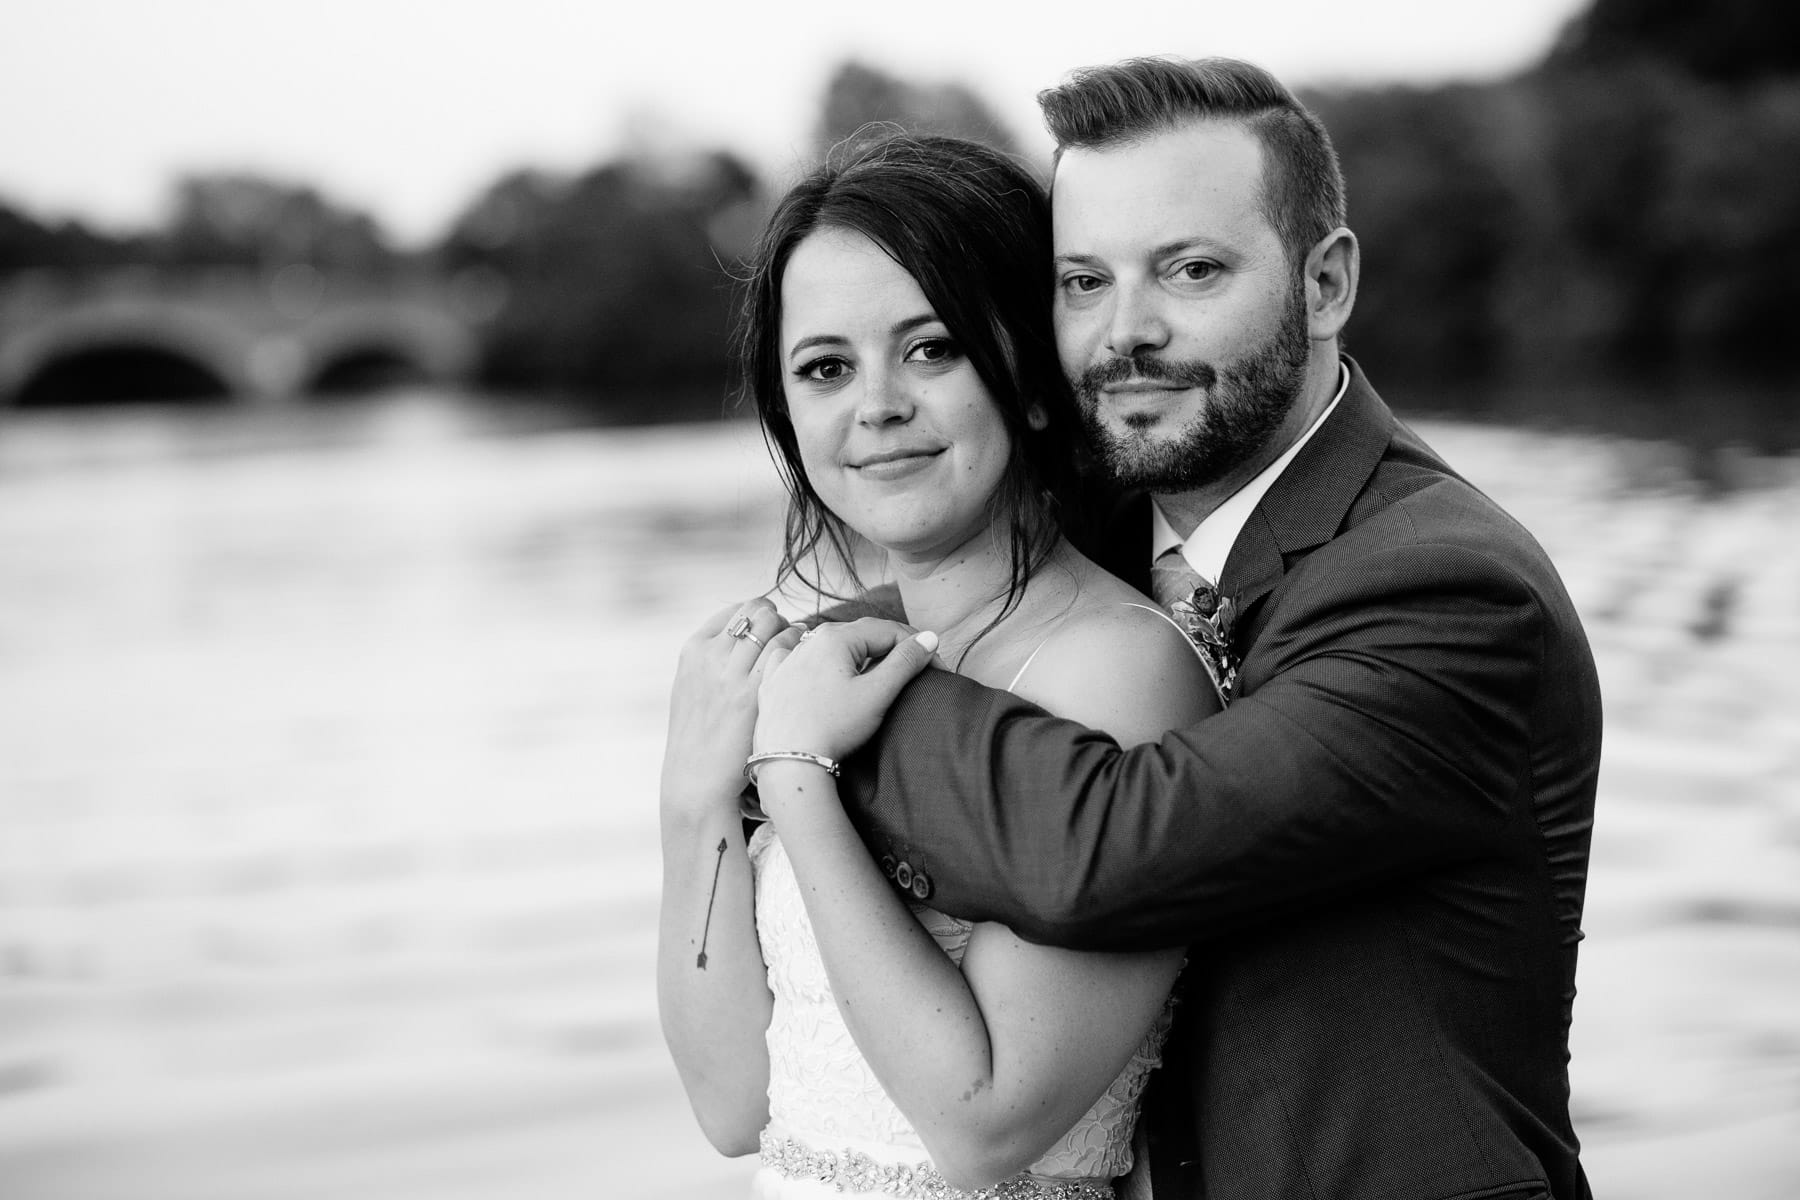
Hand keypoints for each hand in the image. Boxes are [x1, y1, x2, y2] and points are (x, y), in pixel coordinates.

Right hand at [661, 597, 801, 814]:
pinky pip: (787, 649)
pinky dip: (800, 648)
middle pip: (757, 611)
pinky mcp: (755, 693)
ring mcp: (732, 673)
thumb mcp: (690, 688)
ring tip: (800, 648)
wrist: (696, 780)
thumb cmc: (698, 738)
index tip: (769, 629)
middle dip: (778, 619)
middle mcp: (711, 655)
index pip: (736, 609)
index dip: (758, 615)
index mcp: (693, 649)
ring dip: (793, 632)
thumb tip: (740, 639)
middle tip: (789, 638)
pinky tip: (805, 663)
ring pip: (775, 625)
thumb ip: (711, 661)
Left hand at [752, 618, 938, 763]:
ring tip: (878, 676)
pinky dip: (820, 663)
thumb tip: (928, 638)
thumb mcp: (876, 694)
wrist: (787, 762)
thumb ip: (905, 662)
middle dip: (892, 650)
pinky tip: (824, 672)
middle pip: (861, 636)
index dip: (918, 648)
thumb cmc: (833, 728)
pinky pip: (801, 660)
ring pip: (832, 647)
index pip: (889, 631)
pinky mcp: (775, 681)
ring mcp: (788, 660)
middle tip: (916, 672)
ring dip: (859, 656)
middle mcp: (808, 641)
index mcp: (835, 637)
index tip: (938, 671)